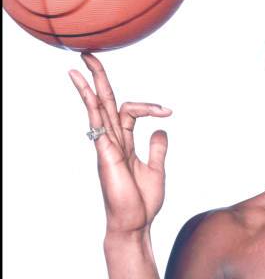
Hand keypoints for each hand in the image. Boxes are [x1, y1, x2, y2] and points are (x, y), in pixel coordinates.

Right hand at [69, 53, 172, 234]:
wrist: (134, 224)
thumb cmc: (142, 202)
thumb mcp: (156, 169)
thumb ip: (157, 148)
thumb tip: (163, 129)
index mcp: (124, 143)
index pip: (129, 112)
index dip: (149, 106)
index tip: (168, 112)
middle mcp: (112, 141)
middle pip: (104, 103)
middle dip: (98, 79)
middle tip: (88, 54)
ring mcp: (107, 146)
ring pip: (97, 109)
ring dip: (90, 85)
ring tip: (82, 62)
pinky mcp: (106, 154)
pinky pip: (98, 124)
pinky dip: (93, 104)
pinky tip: (85, 86)